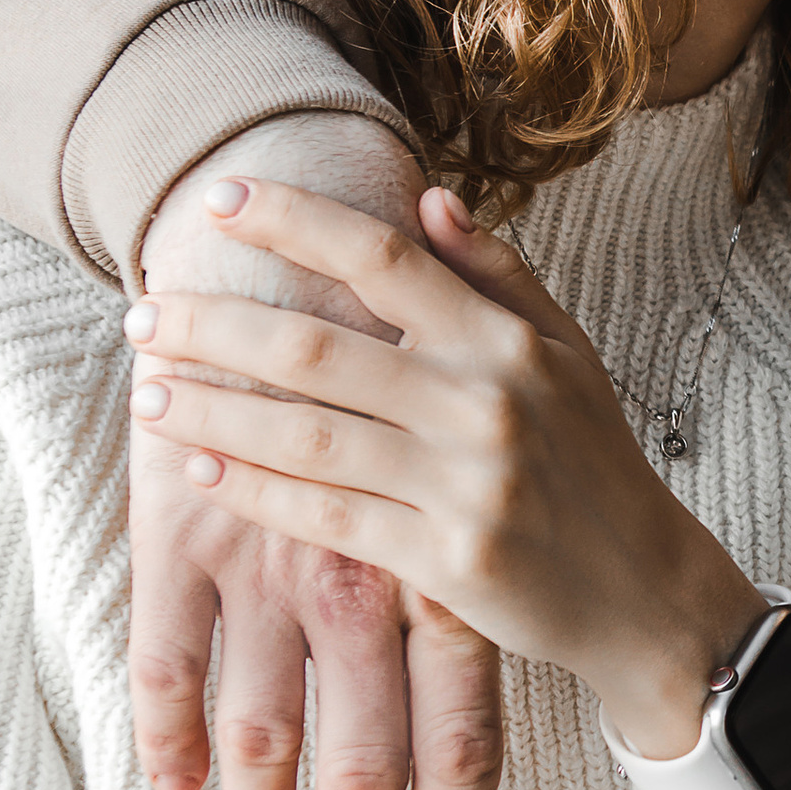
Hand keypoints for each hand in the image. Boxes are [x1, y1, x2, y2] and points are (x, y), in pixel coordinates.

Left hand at [127, 175, 767, 759]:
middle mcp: (484, 402)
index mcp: (507, 339)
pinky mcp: (446, 562)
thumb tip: (427, 198)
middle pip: (319, 347)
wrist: (646, 591)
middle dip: (216, 325)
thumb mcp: (567, 352)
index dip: (292, 219)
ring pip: (307, 435)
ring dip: (214, 411)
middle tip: (144, 314)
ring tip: (148, 394)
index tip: (218, 199)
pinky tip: (201, 471)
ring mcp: (464, 484)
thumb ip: (498, 273)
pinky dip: (257, 492)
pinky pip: (329, 518)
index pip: (382, 255)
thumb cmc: (594, 461)